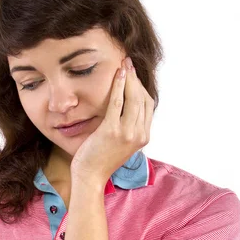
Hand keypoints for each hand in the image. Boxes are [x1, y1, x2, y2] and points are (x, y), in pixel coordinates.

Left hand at [70, 57, 154, 187]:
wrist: (90, 176)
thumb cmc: (101, 160)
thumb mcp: (121, 144)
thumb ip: (128, 128)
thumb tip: (126, 109)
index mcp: (143, 137)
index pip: (148, 106)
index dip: (141, 88)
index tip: (133, 75)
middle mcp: (139, 134)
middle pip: (143, 99)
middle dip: (136, 79)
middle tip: (128, 64)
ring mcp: (127, 133)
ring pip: (133, 98)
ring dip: (129, 78)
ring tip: (123, 64)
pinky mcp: (112, 130)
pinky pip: (117, 102)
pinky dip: (118, 85)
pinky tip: (117, 75)